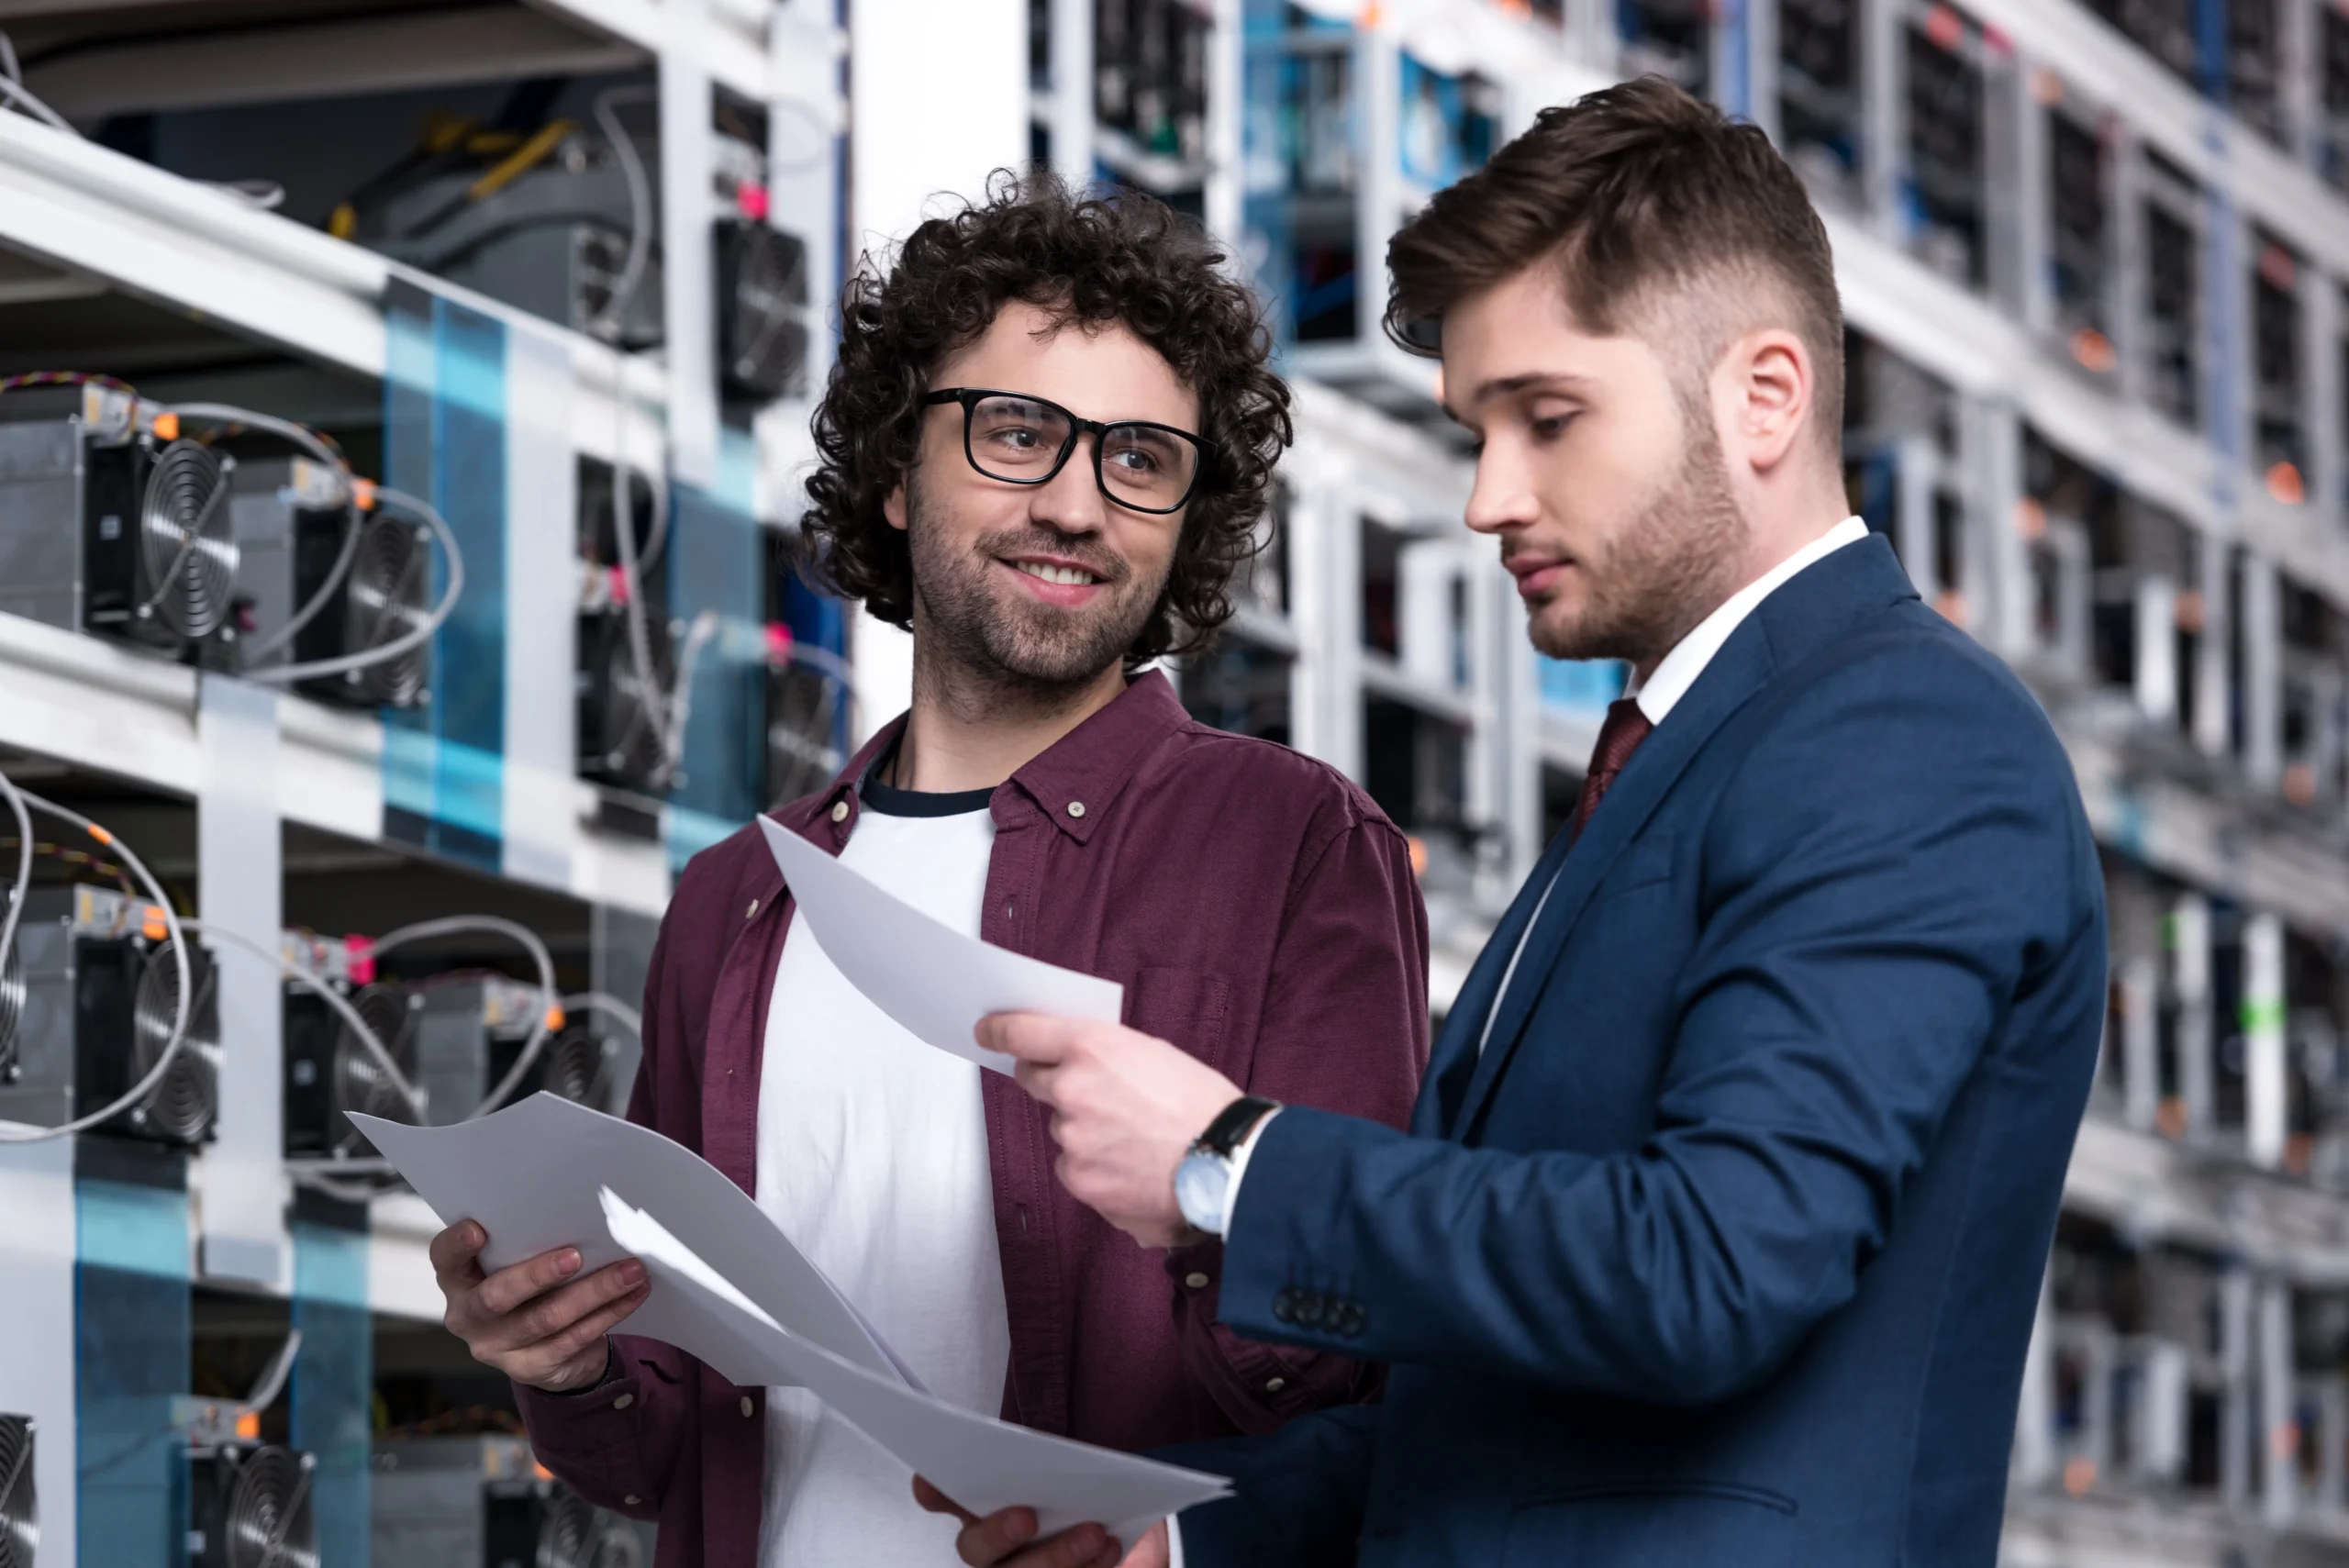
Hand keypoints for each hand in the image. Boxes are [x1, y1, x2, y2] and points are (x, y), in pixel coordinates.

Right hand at [429, 1219, 649, 1392]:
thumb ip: (527, 1243)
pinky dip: (610, 1312)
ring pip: (547, 1318)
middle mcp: (468, 1317)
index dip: (456, 1245)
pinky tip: (634, 1293)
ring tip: (631, 1270)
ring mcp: (497, 1347)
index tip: (478, 1229)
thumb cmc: (529, 1286)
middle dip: (538, 1275)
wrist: (543, 1348)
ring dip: (595, 1291)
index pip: (445, 1259)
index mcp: (458, 1280)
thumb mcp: (515, 1263)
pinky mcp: (530, 1368)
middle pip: (497, 1297)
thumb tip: (582, 1211)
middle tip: (576, 1255)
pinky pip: (575, 1339)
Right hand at [913, 1477, 1169, 1567]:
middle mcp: (991, 1547)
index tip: (931, 1479)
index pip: (941, 1496)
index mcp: (983, 1503)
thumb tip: (1053, 1453)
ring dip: (1056, 1556)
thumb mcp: (1078, 1465)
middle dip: (998, 1533)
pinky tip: (1112, 1546)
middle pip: (974, 1548)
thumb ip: (1053, 1458)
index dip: (933, 1490)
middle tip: (1028, 1517)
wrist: (1130, 1528)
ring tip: (1095, 1535)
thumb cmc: (1094, 1490)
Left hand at [977, 1013, 1242, 1247]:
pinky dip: (1100, 1169)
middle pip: (1034, 1081)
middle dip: (1055, 1083)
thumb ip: (1103, 1056)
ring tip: (1138, 1140)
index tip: (986, 1031)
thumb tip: (1076, 1064)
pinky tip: (1137, 1168)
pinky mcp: (1080, 1182)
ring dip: (1087, 1132)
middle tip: (1094, 1093)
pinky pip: (1077, 1169)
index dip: (999, 1030)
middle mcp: (1071, 1092)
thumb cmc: (1203, 1104)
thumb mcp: (1153, 1053)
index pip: (1021, 1033)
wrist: (1229, 1163)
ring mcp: (1071, 1141)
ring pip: (1063, 1130)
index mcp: (1090, 1048)